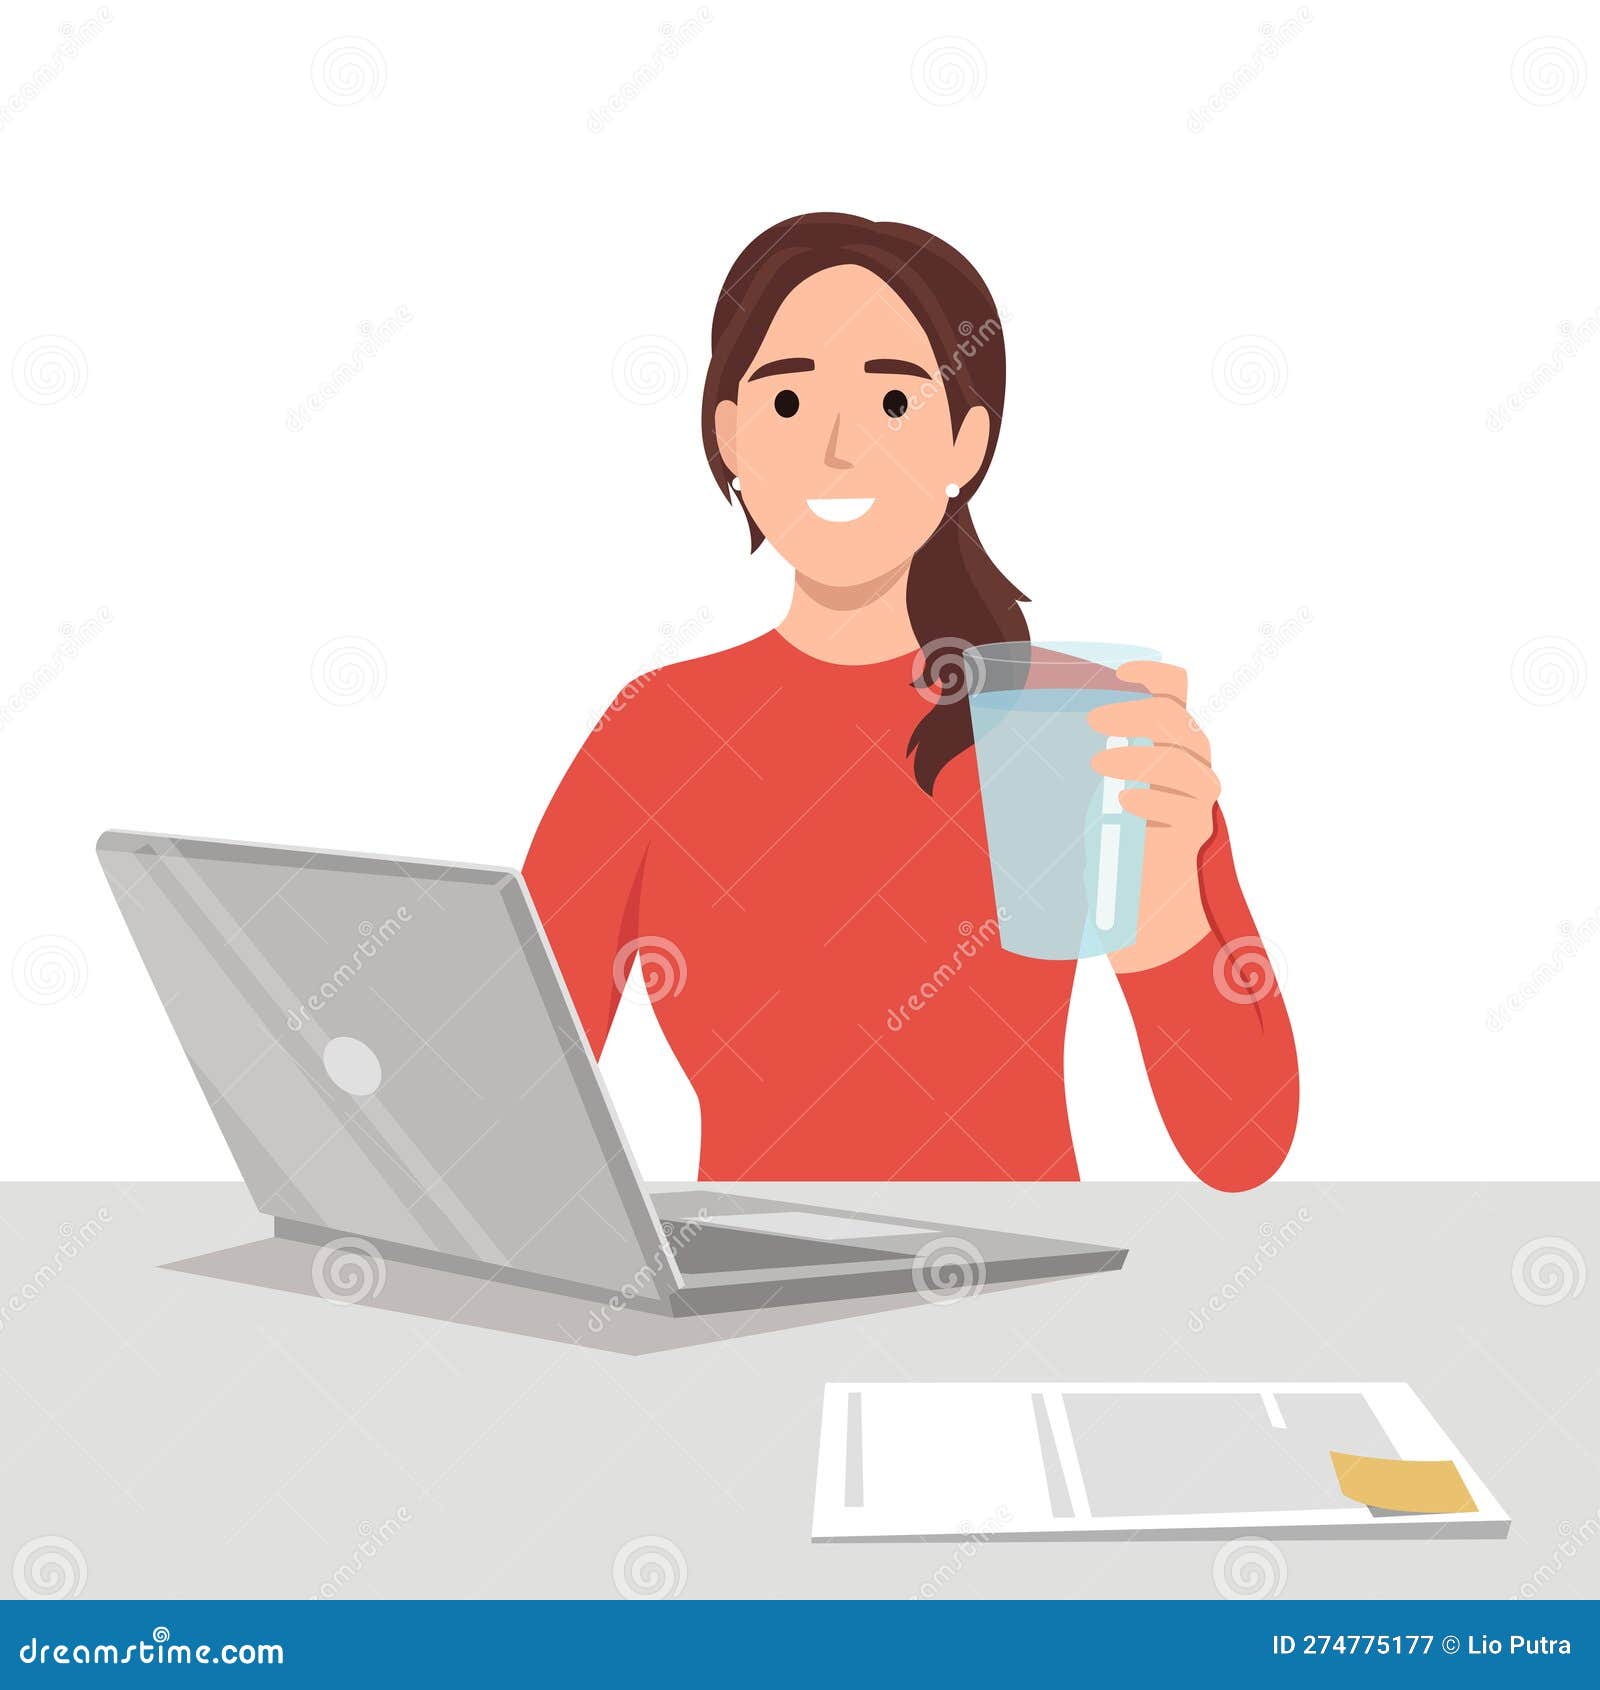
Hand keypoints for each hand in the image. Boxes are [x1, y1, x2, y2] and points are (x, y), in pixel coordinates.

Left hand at [1087, 662, 1218, 972]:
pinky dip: (1151, 799)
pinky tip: (1124, 803)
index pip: (1176, 689)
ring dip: (1137, 755)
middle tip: (1092, 720)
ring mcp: (1196, 797)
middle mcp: (1189, 761)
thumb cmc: (1110, 839)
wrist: (1140, 903)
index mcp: (1166, 740)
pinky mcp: (1195, 831)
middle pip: (1175, 719)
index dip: (1152, 673)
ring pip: (1183, 759)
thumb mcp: (1092, 789)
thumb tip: (1012, 730)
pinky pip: (1182, 806)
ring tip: (1098, 764)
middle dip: (1131, 713)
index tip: (1118, 674)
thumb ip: (1078, 759)